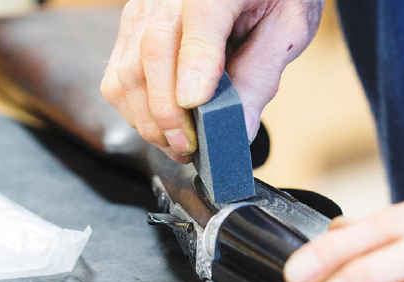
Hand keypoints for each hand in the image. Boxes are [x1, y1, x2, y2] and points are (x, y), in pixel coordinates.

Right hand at [101, 0, 322, 161]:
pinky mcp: (131, 29)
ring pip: (128, 73)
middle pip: (152, 53)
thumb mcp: (286, 31)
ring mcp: (144, 12)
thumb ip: (260, 76)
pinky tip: (163, 125)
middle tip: (189, 147)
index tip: (197, 105)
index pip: (201, 21)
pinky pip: (118, 79)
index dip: (196, 67)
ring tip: (179, 144)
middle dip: (167, 114)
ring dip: (149, 120)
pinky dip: (136, 111)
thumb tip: (238, 130)